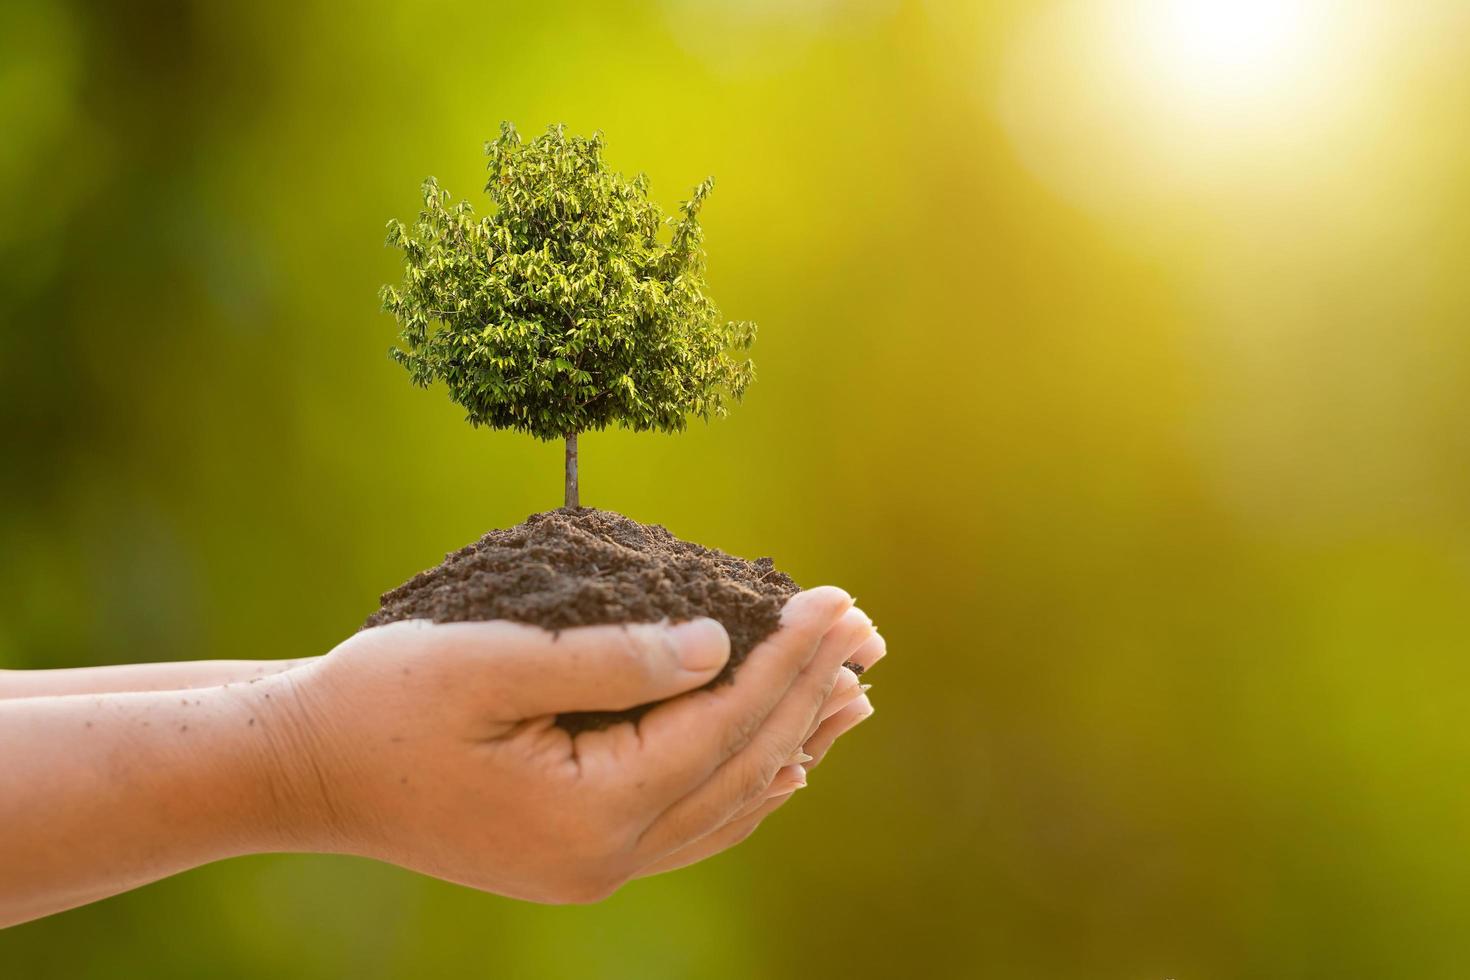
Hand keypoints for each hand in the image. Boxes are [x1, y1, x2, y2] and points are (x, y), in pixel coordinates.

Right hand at [262, 587, 878, 901]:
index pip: (721, 727)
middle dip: (804, 695)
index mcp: (587, 816)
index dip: (785, 660)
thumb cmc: (381, 703)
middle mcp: (604, 860)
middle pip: (739, 770)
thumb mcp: (487, 663)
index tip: (837, 601)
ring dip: (791, 742)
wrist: (306, 771)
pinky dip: (742, 783)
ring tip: (851, 693)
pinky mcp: (579, 856)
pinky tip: (780, 759)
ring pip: (725, 805)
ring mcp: (594, 868)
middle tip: (865, 633)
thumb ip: (610, 660)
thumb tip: (715, 647)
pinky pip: (689, 824)